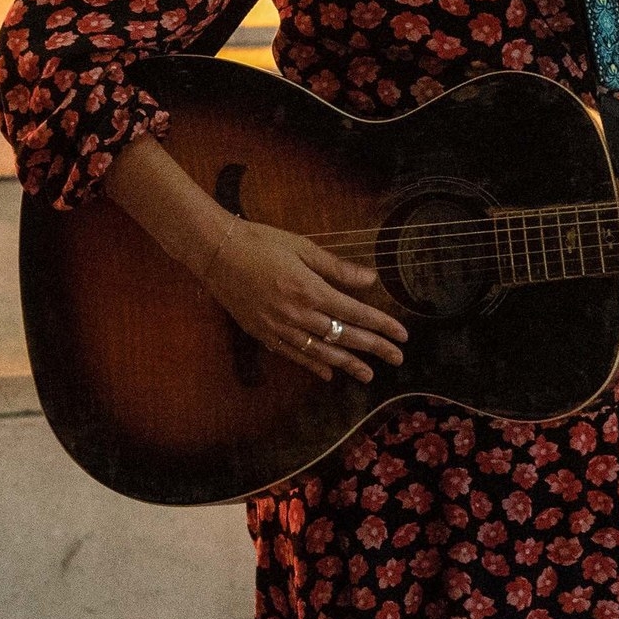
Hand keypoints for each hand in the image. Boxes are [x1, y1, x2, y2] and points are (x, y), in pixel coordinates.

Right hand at [196, 218, 408, 383]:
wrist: (216, 252)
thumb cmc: (260, 243)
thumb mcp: (302, 248)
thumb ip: (336, 268)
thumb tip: (370, 280)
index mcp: (310, 290)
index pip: (356, 313)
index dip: (382, 325)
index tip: (402, 334)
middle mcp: (297, 314)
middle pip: (344, 336)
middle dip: (374, 348)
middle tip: (398, 359)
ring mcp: (279, 327)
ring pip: (320, 352)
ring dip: (347, 364)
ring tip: (368, 375)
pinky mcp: (262, 333)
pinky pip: (293, 355)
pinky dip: (312, 365)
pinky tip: (328, 373)